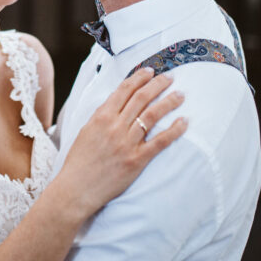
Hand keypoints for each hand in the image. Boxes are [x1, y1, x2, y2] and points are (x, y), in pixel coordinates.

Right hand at [55, 68, 186, 216]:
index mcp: (101, 117)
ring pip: (152, 115)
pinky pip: (159, 142)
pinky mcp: (136, 160)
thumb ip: (101, 116)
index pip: (124, 90)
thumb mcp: (85, 131)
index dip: (139, 78)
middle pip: (141, 98)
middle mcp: (115, 126)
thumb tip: (115, 103)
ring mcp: (126, 143)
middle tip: (170, 78)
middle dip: (157, 85)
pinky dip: (174, 130)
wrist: (76, 189)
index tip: (150, 71)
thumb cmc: (79, 161)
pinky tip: (184, 122)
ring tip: (180, 95)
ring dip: (169, 102)